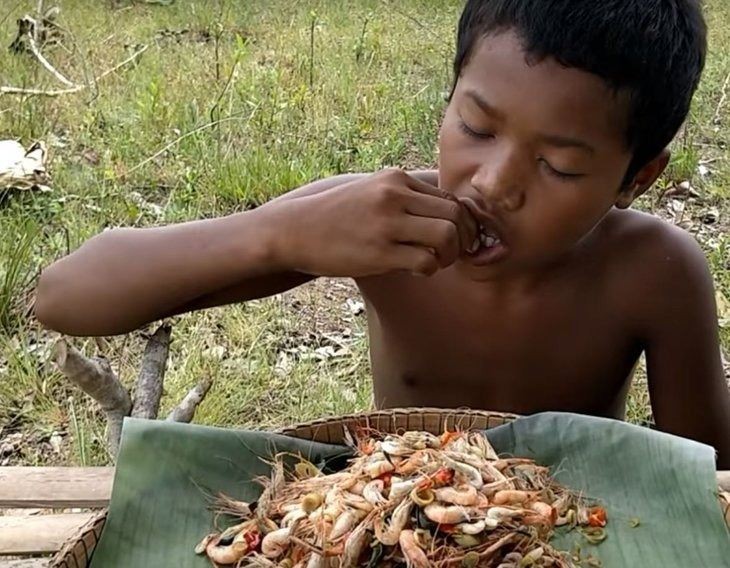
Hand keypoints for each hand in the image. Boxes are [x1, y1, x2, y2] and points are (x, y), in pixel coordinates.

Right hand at [263, 168, 477, 277]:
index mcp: (396, 178)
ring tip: (437, 262)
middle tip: (453, 253)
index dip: (462, 221)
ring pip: (447, 235)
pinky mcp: (379, 251)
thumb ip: (405, 195)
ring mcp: (387, 223)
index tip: (457, 237)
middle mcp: (394, 195)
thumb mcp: (371, 191)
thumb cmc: (337, 215)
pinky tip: (417, 271)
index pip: (450, 197)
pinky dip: (430, 269)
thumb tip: (448, 211)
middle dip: (464, 238)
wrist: (295, 231)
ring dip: (450, 255)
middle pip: (456, 214)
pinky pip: (426, 261)